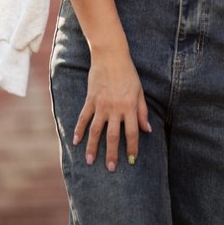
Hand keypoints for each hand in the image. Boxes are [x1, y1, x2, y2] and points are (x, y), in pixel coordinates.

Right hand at [73, 48, 151, 171]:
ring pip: (96, 131)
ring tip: (90, 161)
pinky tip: (75, 141)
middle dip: (112, 154)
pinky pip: (83, 118)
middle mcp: (115, 108)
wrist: (110, 55)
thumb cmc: (128, 73)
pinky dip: (79, 130)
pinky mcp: (90, 99)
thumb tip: (148, 130)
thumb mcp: (139, 91)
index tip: (131, 160)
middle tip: (111, 169)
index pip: (132, 133)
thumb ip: (142, 111)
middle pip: (113, 136)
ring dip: (93, 147)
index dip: (132, 148)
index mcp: (129, 107)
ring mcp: (101, 104)